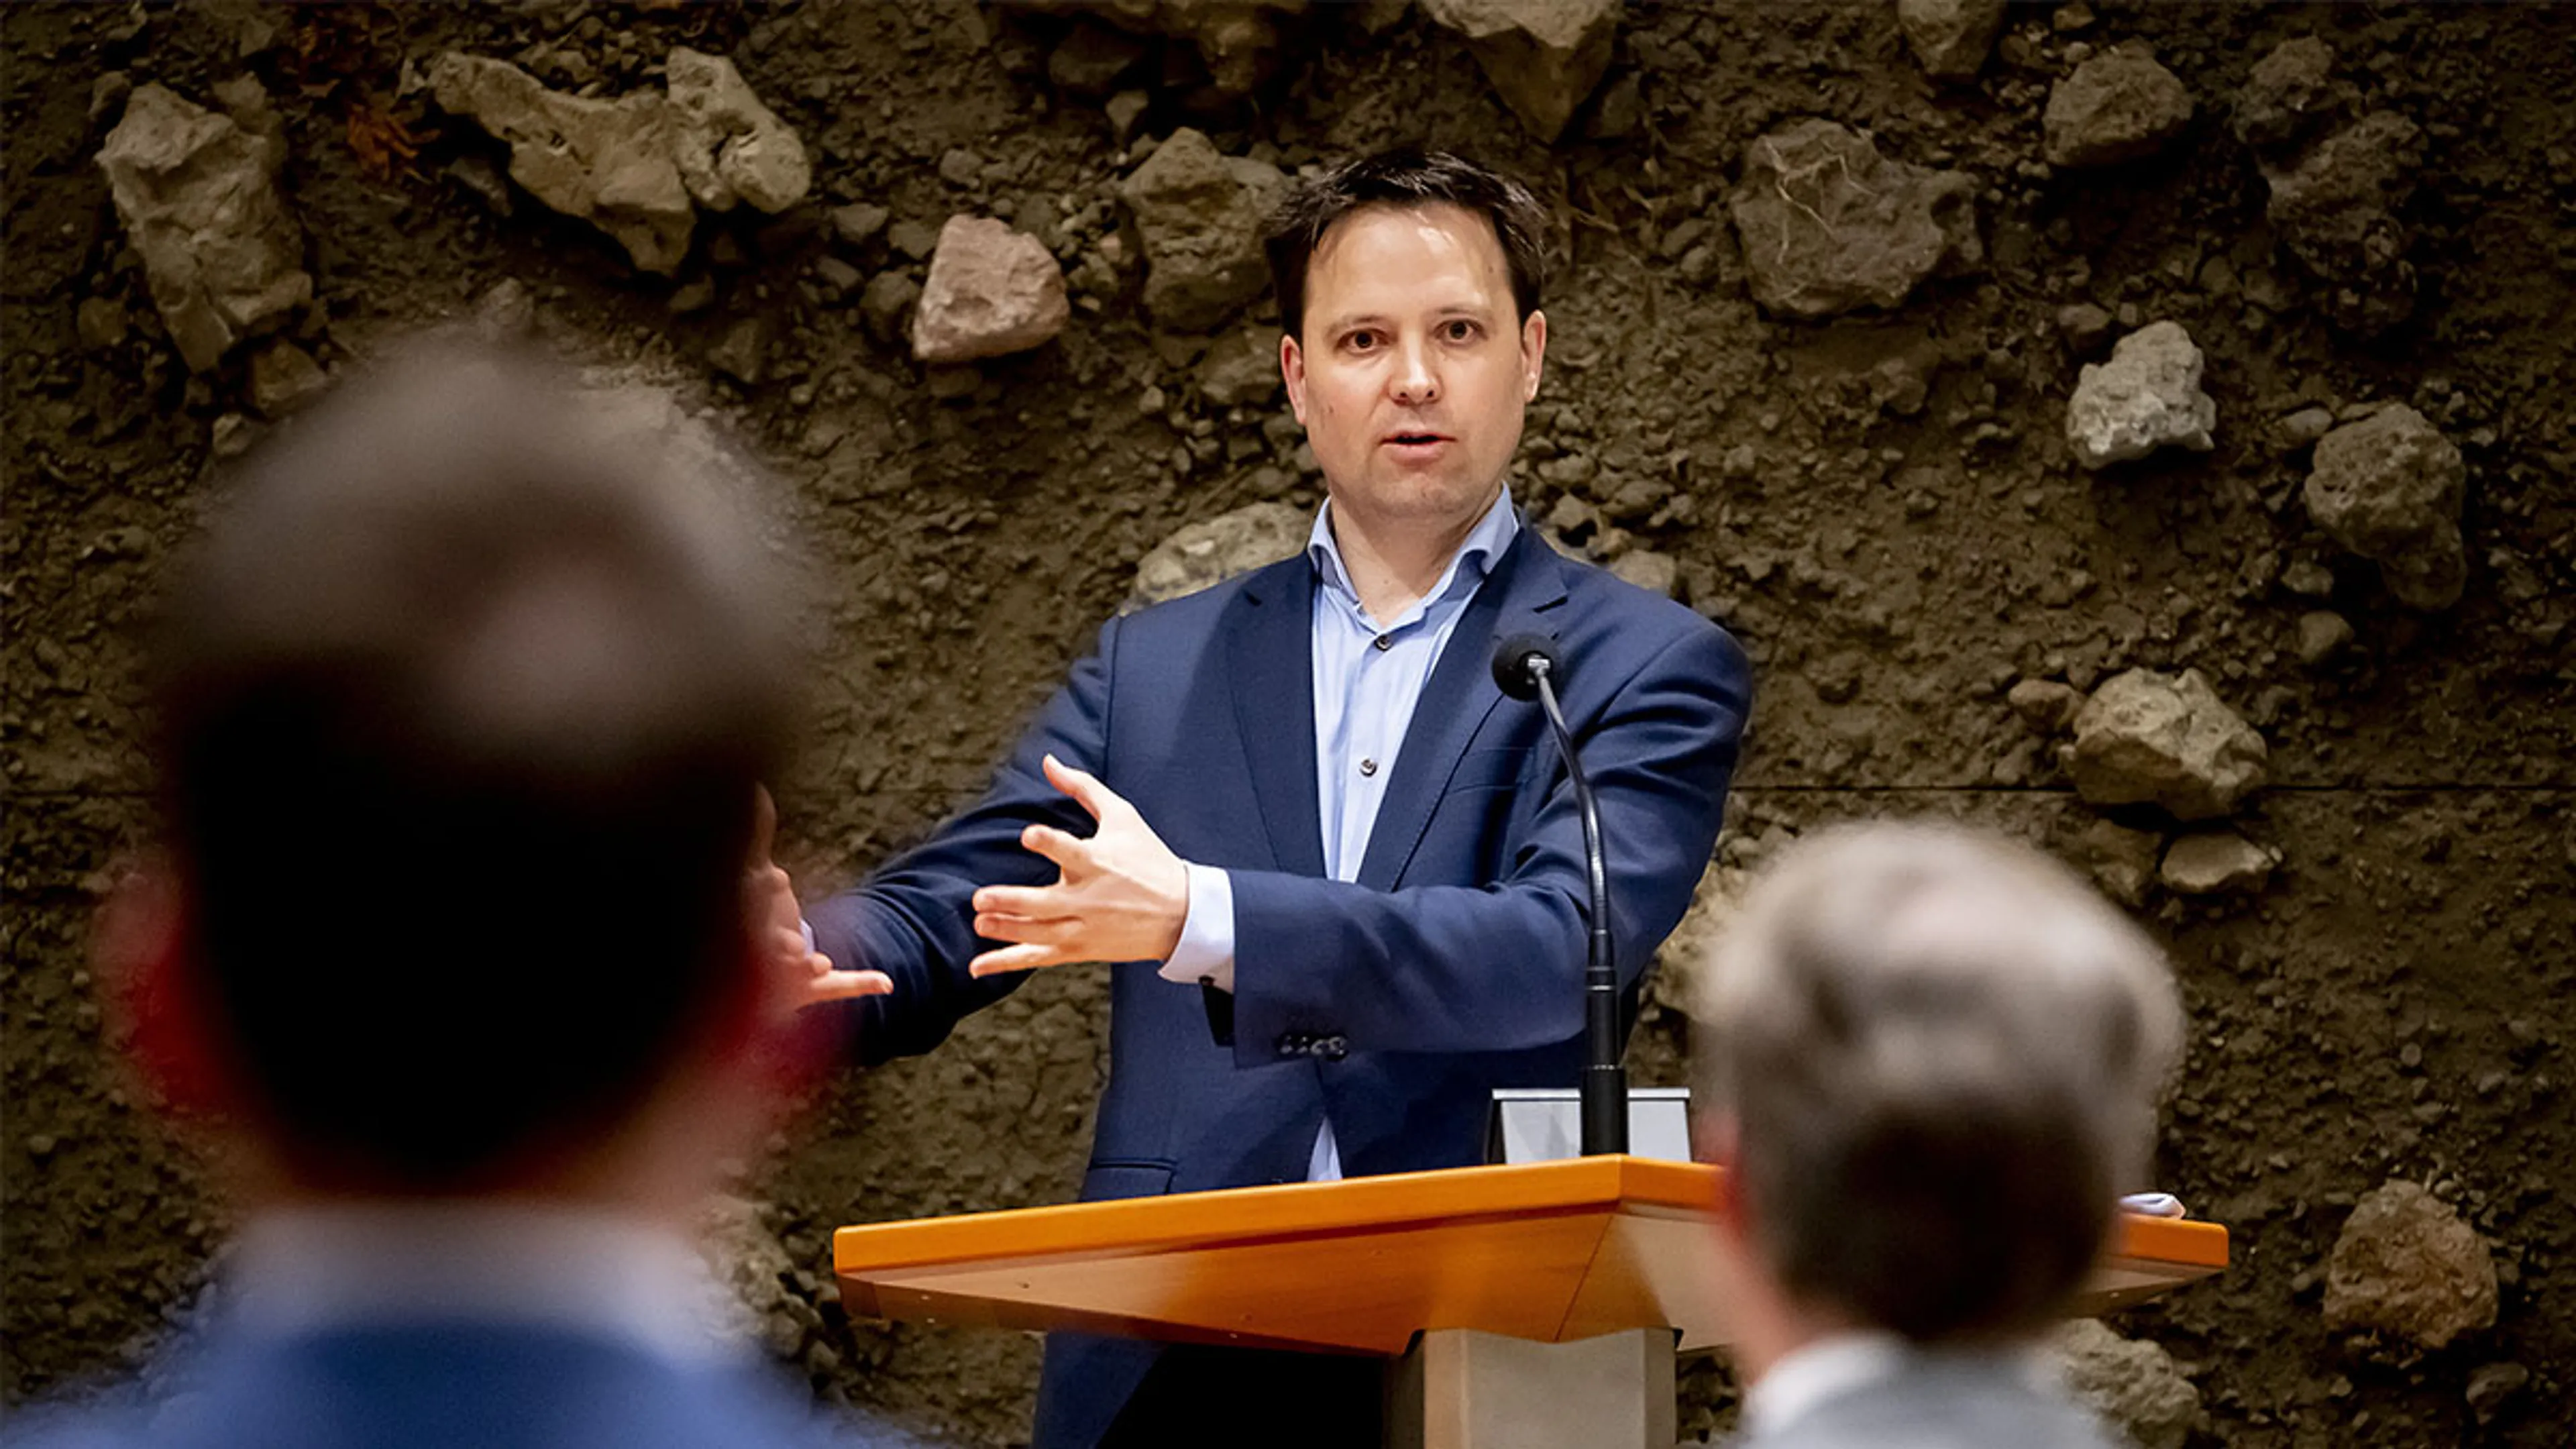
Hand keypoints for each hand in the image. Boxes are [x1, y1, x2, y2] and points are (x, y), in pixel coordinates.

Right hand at [748, 787, 892, 1017]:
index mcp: (749, 923)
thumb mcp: (754, 874)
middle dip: (780, 938)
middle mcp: (767, 951)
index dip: (767, 888)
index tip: (778, 876)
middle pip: (775, 939)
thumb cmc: (754, 915)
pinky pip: (838, 986)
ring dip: (808, 966)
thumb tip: (757, 788)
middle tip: (790, 940)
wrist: (755, 972)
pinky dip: (863, 982)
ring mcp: (789, 975)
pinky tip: (886, 981)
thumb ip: (756, 834)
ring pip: (800, 969)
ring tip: (818, 962)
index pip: (759, 897)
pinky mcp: (814, 988)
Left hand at [968, 754, 1187, 976]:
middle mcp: (1088, 898)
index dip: (1047, 842)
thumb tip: (1048, 762)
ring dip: (1005, 929)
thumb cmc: (1149, 859)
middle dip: (1011, 902)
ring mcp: (1083, 928)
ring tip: (980, 922)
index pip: (1069, 851)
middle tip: (980, 898)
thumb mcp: (1123, 816)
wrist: (1181, 914)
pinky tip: (977, 966)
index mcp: (1098, 861)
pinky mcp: (1079, 949)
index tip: (1028, 835)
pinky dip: (1006, 963)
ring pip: (1037, 933)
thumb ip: (1082, 788)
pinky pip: (1037, 958)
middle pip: (1044, 903)